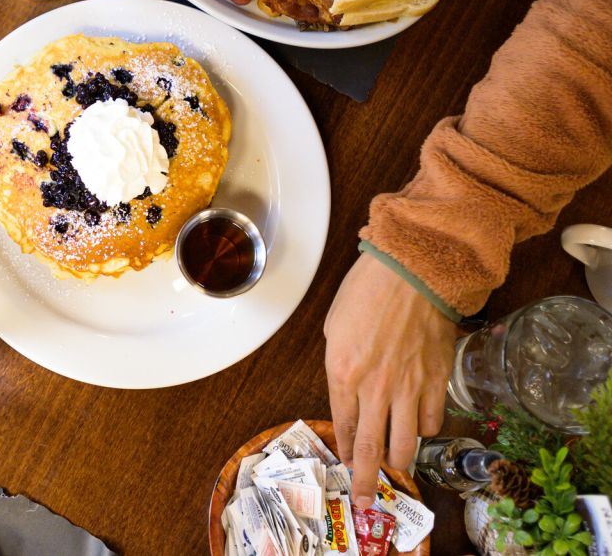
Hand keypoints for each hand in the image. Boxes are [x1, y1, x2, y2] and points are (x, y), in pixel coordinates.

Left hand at [324, 252, 458, 507]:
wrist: (412, 271)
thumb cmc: (368, 291)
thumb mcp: (335, 326)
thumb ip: (339, 362)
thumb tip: (346, 383)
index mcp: (342, 373)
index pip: (343, 427)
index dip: (345, 452)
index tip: (346, 466)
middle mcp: (374, 389)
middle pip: (372, 449)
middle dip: (367, 481)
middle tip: (366, 500)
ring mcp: (408, 388)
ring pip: (406, 444)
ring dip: (399, 461)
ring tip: (396, 467)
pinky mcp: (437, 382)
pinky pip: (432, 422)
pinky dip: (424, 432)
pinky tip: (419, 430)